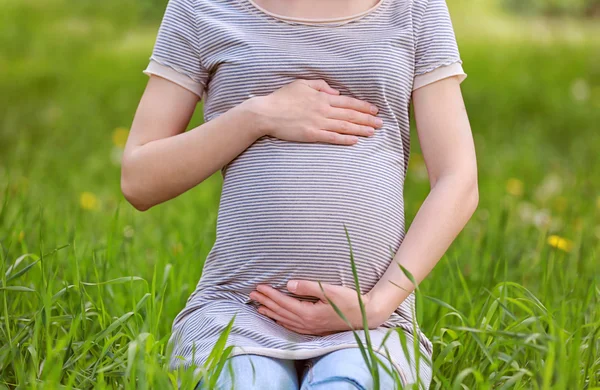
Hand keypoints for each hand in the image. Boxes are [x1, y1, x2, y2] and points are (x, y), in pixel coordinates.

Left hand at [248, 280, 389, 335]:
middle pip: (281, 311)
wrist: (365, 315)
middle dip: (265, 302)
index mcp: (308, 313)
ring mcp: (310, 328)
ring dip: (271, 312)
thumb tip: (289, 284)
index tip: (259, 287)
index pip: (283, 302)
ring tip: (258, 306)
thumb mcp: (329, 290)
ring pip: (284, 320)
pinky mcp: (315, 329)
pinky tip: (277, 319)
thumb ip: (308, 287)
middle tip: (252, 294)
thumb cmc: (349, 301)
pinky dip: (282, 322)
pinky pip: (292, 327)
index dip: (270, 294)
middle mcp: (306, 323)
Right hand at [252, 79, 383, 145]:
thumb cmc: (282, 98)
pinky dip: (344, 139)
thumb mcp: (301, 84)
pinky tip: (355, 141)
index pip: (348, 102)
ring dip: (360, 130)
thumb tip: (336, 92)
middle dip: (367, 119)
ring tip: (373, 133)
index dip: (363, 106)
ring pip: (344, 127)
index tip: (375, 110)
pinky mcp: (311, 134)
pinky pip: (331, 137)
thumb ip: (320, 85)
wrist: (266, 113)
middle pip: (350, 115)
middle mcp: (323, 109)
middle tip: (381, 124)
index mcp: (322, 97)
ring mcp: (317, 123)